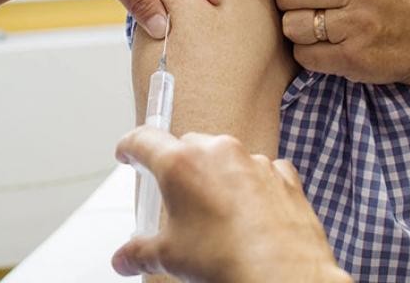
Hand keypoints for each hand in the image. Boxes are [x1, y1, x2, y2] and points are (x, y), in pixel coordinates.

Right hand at [111, 127, 349, 282]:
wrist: (283, 274)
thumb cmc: (226, 260)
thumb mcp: (170, 257)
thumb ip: (141, 252)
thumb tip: (126, 259)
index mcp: (181, 163)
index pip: (144, 140)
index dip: (130, 146)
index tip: (128, 152)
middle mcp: (217, 151)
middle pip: (187, 146)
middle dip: (178, 167)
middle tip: (175, 197)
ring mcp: (253, 160)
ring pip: (225, 157)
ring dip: (217, 176)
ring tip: (216, 214)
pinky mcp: (282, 175)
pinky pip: (261, 170)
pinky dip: (253, 185)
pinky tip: (251, 214)